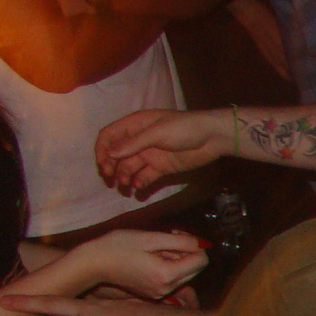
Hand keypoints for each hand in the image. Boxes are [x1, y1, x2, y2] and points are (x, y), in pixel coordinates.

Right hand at [69, 228, 208, 298]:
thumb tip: (201, 244)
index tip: (176, 234)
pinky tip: (151, 258)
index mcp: (167, 275)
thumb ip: (180, 241)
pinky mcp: (153, 293)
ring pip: (185, 274)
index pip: (201, 261)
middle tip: (168, 238)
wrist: (92, 264)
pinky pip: (172, 279)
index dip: (195, 245)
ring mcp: (159, 294)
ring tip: (155, 248)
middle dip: (187, 252)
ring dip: (177, 259)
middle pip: (196, 269)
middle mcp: (166, 289)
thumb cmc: (117, 246)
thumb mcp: (150, 237)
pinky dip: (168, 267)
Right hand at [96, 108, 230, 195]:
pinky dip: (139, 183)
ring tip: (125, 185)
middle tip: (110, 178)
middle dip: (110, 166)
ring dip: (123, 176)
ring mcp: (150, 155)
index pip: (110, 135)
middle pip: (116, 154)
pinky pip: (145, 177)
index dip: (102, 149)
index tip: (102, 163)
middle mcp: (139, 140)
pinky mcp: (161, 168)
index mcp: (135, 125)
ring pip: (129, 167)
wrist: (212, 138)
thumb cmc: (184, 128)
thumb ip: (134, 143)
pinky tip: (138, 189)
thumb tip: (110, 153)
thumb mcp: (157, 132)